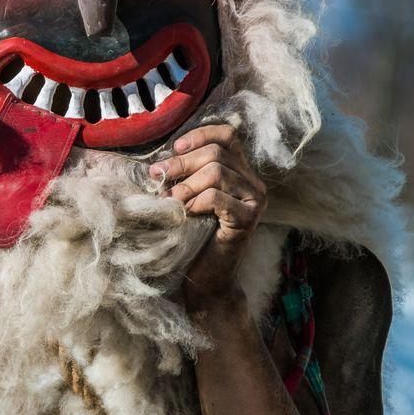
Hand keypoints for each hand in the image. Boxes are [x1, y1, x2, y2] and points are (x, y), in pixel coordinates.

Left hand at [149, 124, 266, 302]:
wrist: (206, 280)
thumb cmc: (192, 236)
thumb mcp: (188, 196)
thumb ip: (186, 173)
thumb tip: (160, 158)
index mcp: (241, 172)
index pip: (228, 134)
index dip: (200, 135)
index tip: (174, 149)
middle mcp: (254, 183)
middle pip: (217, 152)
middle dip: (181, 163)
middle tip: (158, 176)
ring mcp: (255, 201)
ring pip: (216, 172)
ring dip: (185, 184)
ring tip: (170, 199)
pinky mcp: (249, 219)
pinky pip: (216, 197)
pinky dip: (195, 201)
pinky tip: (185, 213)